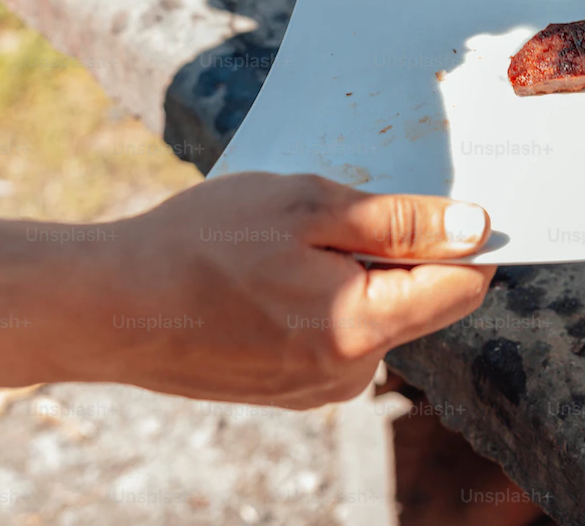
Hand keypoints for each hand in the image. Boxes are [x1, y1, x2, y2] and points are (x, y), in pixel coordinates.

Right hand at [87, 173, 494, 408]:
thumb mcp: (308, 207)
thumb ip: (401, 223)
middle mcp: (348, 371)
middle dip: (398, 250)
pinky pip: (334, 332)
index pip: (462, 288)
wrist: (108, 305)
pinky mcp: (287, 387)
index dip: (467, 239)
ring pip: (374, 314)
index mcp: (362, 328)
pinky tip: (270, 269)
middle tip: (342, 207)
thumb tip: (476, 230)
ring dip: (353, 270)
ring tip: (291, 238)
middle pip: (419, 301)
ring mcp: (316, 386)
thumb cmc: (202, 245)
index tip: (448, 197)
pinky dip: (320, 295)